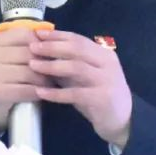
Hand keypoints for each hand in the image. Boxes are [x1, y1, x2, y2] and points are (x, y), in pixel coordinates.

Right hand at [0, 28, 54, 131]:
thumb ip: (22, 45)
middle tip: (56, 70)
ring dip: (44, 79)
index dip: (41, 43)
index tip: (49, 53)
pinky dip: (37, 92)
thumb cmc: (0, 77)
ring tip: (50, 83)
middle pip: (28, 53)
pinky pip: (26, 89)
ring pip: (29, 72)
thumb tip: (49, 38)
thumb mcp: (6, 56)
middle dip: (45, 63)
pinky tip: (41, 94)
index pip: (23, 34)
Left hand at [28, 30, 132, 148]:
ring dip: (52, 66)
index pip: (78, 39)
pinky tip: (40, 92)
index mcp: (103, 54)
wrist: (123, 121)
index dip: (57, 35)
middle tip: (32, 47)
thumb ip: (69, 65)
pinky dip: (56, 93)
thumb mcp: (86, 77)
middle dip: (52, 47)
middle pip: (77, 49)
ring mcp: (106, 80)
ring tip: (33, 66)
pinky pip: (75, 94)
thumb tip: (42, 52)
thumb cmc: (100, 96)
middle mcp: (107, 64)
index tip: (37, 33)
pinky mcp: (102, 99)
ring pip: (76, 68)